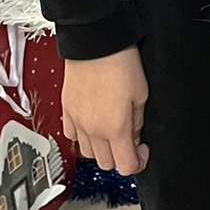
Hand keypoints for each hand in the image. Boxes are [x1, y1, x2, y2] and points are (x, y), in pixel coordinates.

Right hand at [62, 47, 149, 175]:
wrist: (95, 42)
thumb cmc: (120, 62)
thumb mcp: (141, 93)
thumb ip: (137, 122)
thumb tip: (134, 137)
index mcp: (115, 128)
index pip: (126, 166)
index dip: (139, 162)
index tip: (142, 151)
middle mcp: (93, 130)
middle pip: (106, 164)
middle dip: (120, 156)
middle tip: (129, 140)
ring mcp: (77, 121)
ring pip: (88, 154)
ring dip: (101, 149)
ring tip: (110, 132)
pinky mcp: (67, 111)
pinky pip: (72, 136)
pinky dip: (82, 137)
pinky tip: (92, 125)